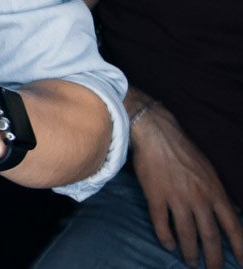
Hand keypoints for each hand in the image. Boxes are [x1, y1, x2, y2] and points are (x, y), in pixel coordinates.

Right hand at [131, 104, 242, 268]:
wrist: (157, 134)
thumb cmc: (185, 151)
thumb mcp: (211, 171)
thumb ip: (221, 193)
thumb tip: (235, 210)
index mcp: (215, 192)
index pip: (233, 226)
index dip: (239, 247)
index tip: (242, 262)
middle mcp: (199, 199)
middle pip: (210, 236)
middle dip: (214, 258)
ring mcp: (176, 198)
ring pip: (187, 234)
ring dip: (190, 252)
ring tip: (191, 263)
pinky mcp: (155, 196)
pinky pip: (161, 223)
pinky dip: (166, 237)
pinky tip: (169, 245)